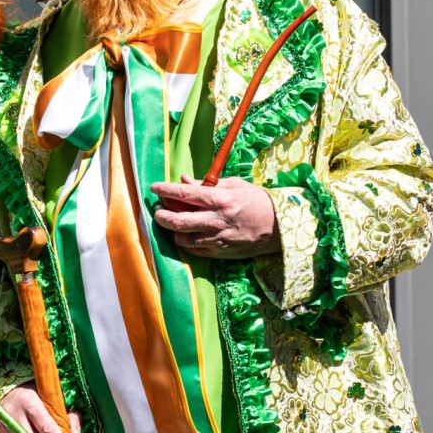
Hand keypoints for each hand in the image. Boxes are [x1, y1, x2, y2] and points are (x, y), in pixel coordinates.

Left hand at [151, 174, 279, 258]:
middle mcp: (216, 220)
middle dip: (160, 215)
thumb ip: (206, 184)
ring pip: (182, 238)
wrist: (278, 227)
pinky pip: (193, 250)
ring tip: (170, 221)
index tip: (153, 188)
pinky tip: (185, 233)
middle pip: (177, 220)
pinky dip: (185, 241)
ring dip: (171, 230)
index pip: (184, 194)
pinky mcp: (219, 252)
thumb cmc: (256, 201)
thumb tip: (183, 180)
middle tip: (157, 210)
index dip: (165, 190)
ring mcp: (217, 239)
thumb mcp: (233, 185)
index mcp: (220, 200)